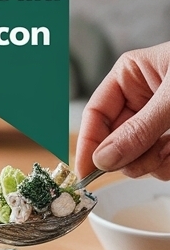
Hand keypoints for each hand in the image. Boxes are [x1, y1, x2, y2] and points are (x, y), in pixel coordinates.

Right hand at [76, 42, 169, 178]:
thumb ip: (140, 128)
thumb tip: (103, 159)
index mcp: (129, 75)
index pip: (95, 113)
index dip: (88, 144)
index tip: (87, 173)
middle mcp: (139, 98)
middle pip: (113, 141)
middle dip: (128, 157)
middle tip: (145, 160)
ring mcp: (155, 119)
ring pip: (136, 157)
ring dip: (152, 163)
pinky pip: (158, 162)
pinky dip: (167, 164)